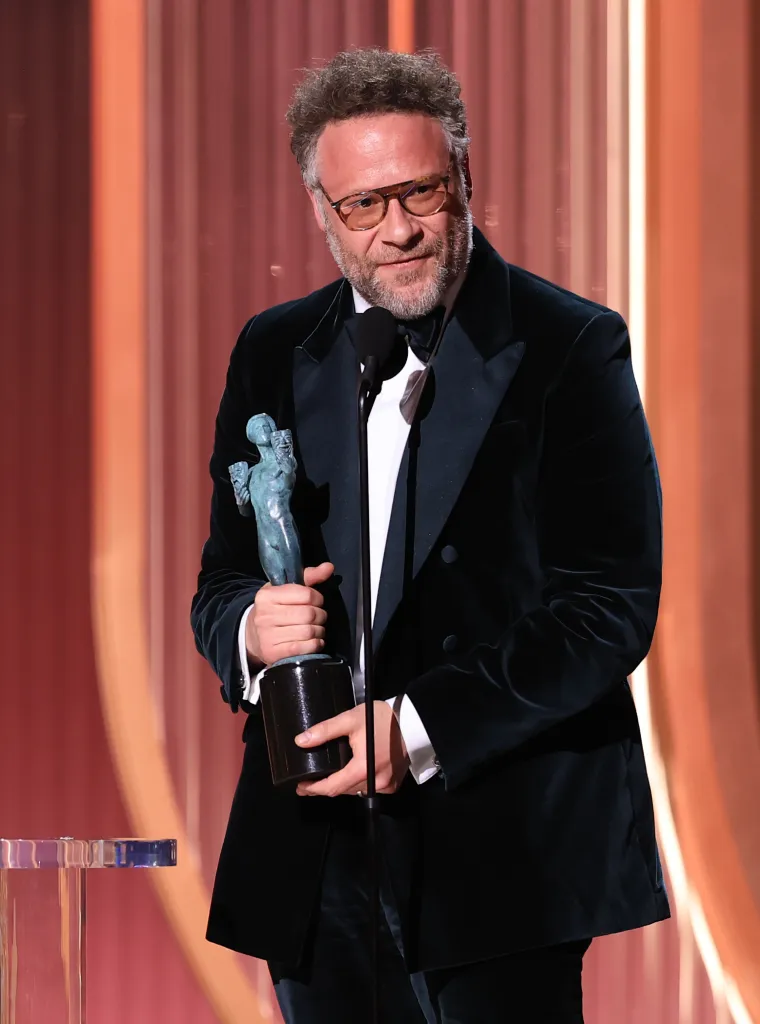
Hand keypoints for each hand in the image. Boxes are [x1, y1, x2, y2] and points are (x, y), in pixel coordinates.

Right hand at [246, 562, 332, 665]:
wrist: (253, 635)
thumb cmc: (276, 609)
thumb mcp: (286, 589)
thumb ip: (308, 576)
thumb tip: (329, 567)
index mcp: (267, 596)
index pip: (306, 594)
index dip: (317, 598)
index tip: (316, 601)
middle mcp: (265, 615)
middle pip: (309, 614)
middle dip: (320, 616)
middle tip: (317, 617)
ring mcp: (267, 636)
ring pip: (309, 632)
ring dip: (319, 631)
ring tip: (315, 629)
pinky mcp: (273, 653)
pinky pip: (304, 648)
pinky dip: (315, 645)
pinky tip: (313, 641)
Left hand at [294, 702, 408, 796]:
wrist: (413, 721)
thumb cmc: (383, 719)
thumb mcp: (350, 719)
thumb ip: (325, 731)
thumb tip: (301, 741)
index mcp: (362, 769)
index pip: (332, 787)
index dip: (314, 789)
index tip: (301, 786)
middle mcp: (375, 782)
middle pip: (343, 790)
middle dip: (325, 788)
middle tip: (309, 783)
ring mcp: (386, 785)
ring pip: (356, 790)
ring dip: (342, 786)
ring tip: (328, 779)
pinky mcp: (393, 783)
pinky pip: (370, 788)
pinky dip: (359, 783)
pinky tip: (351, 775)